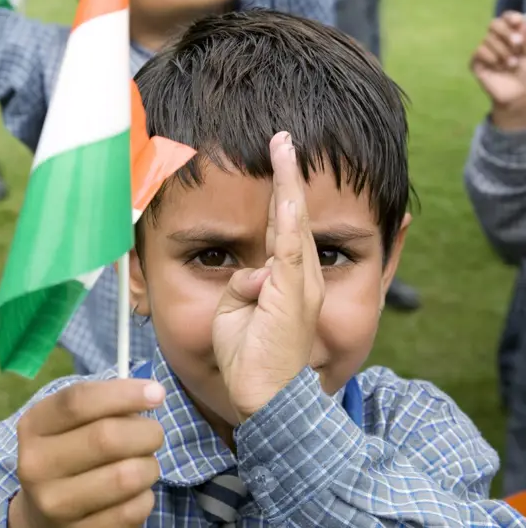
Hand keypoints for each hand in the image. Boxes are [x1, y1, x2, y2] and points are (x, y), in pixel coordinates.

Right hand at [9, 380, 164, 527]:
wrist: (44, 511)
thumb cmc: (71, 448)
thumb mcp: (73, 420)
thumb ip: (104, 402)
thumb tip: (151, 394)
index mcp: (35, 426)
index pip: (79, 401)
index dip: (124, 393)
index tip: (158, 392)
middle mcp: (36, 465)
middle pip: (107, 438)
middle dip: (146, 432)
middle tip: (154, 433)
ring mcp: (54, 505)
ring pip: (126, 476)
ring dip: (149, 465)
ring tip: (144, 462)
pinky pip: (133, 509)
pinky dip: (145, 496)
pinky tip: (134, 491)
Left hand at [212, 132, 324, 420]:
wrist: (266, 397)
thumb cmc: (250, 357)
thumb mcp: (237, 311)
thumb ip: (245, 283)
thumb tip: (252, 271)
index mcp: (287, 279)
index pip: (283, 226)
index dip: (281, 191)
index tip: (277, 158)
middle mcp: (299, 276)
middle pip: (292, 216)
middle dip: (288, 176)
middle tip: (284, 140)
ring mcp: (299, 284)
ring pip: (293, 224)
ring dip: (288, 184)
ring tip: (284, 146)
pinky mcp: (291, 296)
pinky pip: (288, 251)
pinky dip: (287, 219)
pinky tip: (285, 190)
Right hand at [471, 11, 525, 129]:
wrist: (520, 95)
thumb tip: (520, 22)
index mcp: (513, 34)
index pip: (507, 17)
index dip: (511, 17)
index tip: (518, 23)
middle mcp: (498, 40)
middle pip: (494, 23)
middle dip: (506, 32)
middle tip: (518, 45)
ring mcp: (486, 51)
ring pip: (487, 38)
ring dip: (502, 50)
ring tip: (512, 64)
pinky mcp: (476, 63)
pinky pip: (479, 51)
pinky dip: (490, 57)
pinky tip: (499, 66)